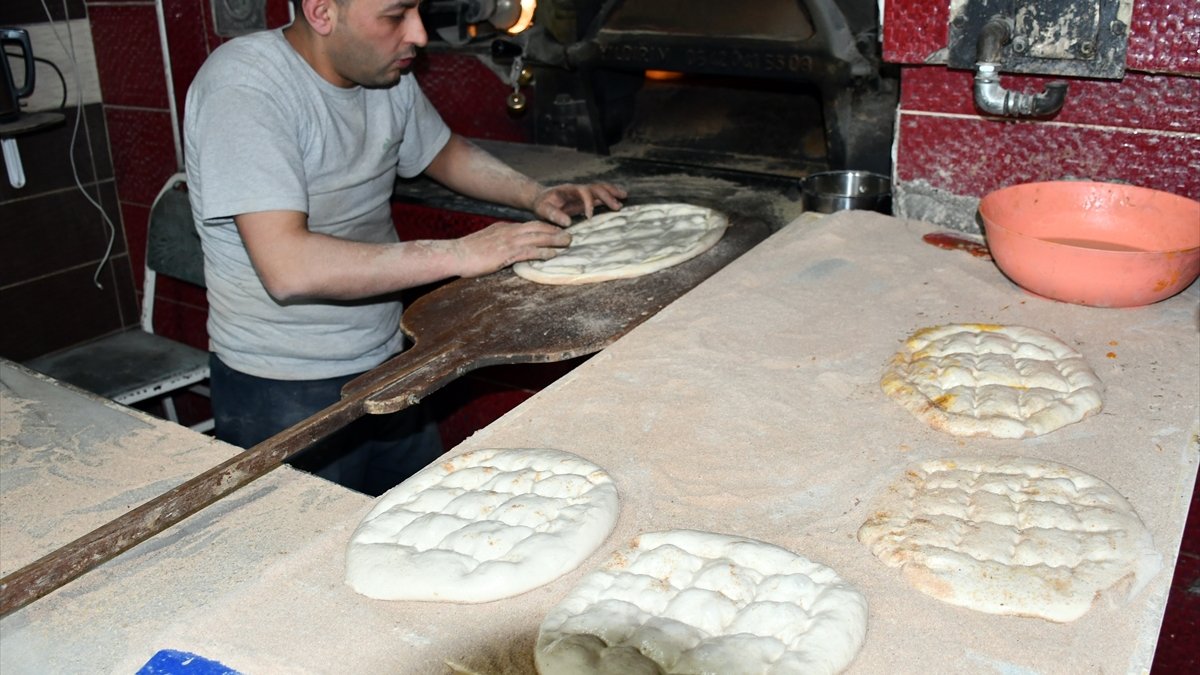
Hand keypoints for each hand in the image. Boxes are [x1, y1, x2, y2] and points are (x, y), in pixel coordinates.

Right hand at [452, 220, 571, 277]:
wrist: (455, 254)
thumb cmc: (468, 251)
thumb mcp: (487, 241)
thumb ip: (500, 242)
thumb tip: (509, 247)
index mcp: (504, 228)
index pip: (529, 225)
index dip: (545, 227)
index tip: (557, 229)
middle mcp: (509, 232)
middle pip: (537, 228)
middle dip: (555, 231)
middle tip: (570, 234)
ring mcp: (508, 242)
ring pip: (537, 238)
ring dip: (554, 240)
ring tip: (568, 242)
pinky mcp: (506, 254)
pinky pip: (529, 252)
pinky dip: (543, 252)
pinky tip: (553, 254)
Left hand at [532, 182, 627, 226]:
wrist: (541, 199)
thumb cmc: (542, 205)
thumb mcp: (543, 210)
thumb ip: (553, 215)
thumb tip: (568, 222)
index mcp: (569, 190)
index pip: (583, 192)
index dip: (588, 203)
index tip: (590, 216)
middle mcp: (578, 189)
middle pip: (596, 188)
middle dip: (607, 196)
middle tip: (617, 206)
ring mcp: (583, 193)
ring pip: (600, 188)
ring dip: (612, 192)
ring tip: (625, 196)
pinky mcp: (586, 198)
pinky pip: (600, 195)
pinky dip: (611, 195)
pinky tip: (620, 199)